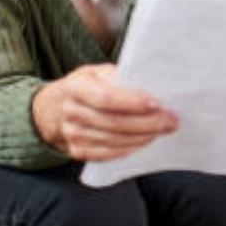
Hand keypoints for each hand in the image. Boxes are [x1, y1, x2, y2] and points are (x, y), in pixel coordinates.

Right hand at [32, 63, 178, 160]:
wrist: (54, 108)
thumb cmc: (86, 85)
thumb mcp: (97, 72)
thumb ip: (118, 77)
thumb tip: (149, 85)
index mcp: (76, 87)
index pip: (106, 98)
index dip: (133, 103)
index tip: (158, 104)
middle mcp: (71, 111)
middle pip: (113, 123)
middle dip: (147, 123)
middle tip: (171, 120)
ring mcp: (72, 134)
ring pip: (113, 140)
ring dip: (143, 137)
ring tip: (163, 130)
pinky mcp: (77, 151)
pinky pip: (107, 154)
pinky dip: (129, 148)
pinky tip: (145, 141)